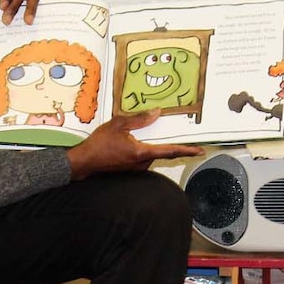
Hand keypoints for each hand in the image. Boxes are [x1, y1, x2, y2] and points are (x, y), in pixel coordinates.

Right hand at [64, 110, 202, 179]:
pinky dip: (141, 150)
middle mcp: (141, 163)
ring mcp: (136, 168)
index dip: (187, 150)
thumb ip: (139, 119)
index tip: (200, 150)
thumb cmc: (98, 144)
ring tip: (138, 135)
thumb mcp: (118, 124)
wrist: (84, 162)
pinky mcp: (130, 170)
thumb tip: (156, 113)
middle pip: (160, 152)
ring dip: (149, 145)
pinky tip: (131, 143)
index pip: (170, 151)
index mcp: (141, 152)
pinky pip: (141, 158)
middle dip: (164, 142)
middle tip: (167, 131)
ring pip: (150, 155)